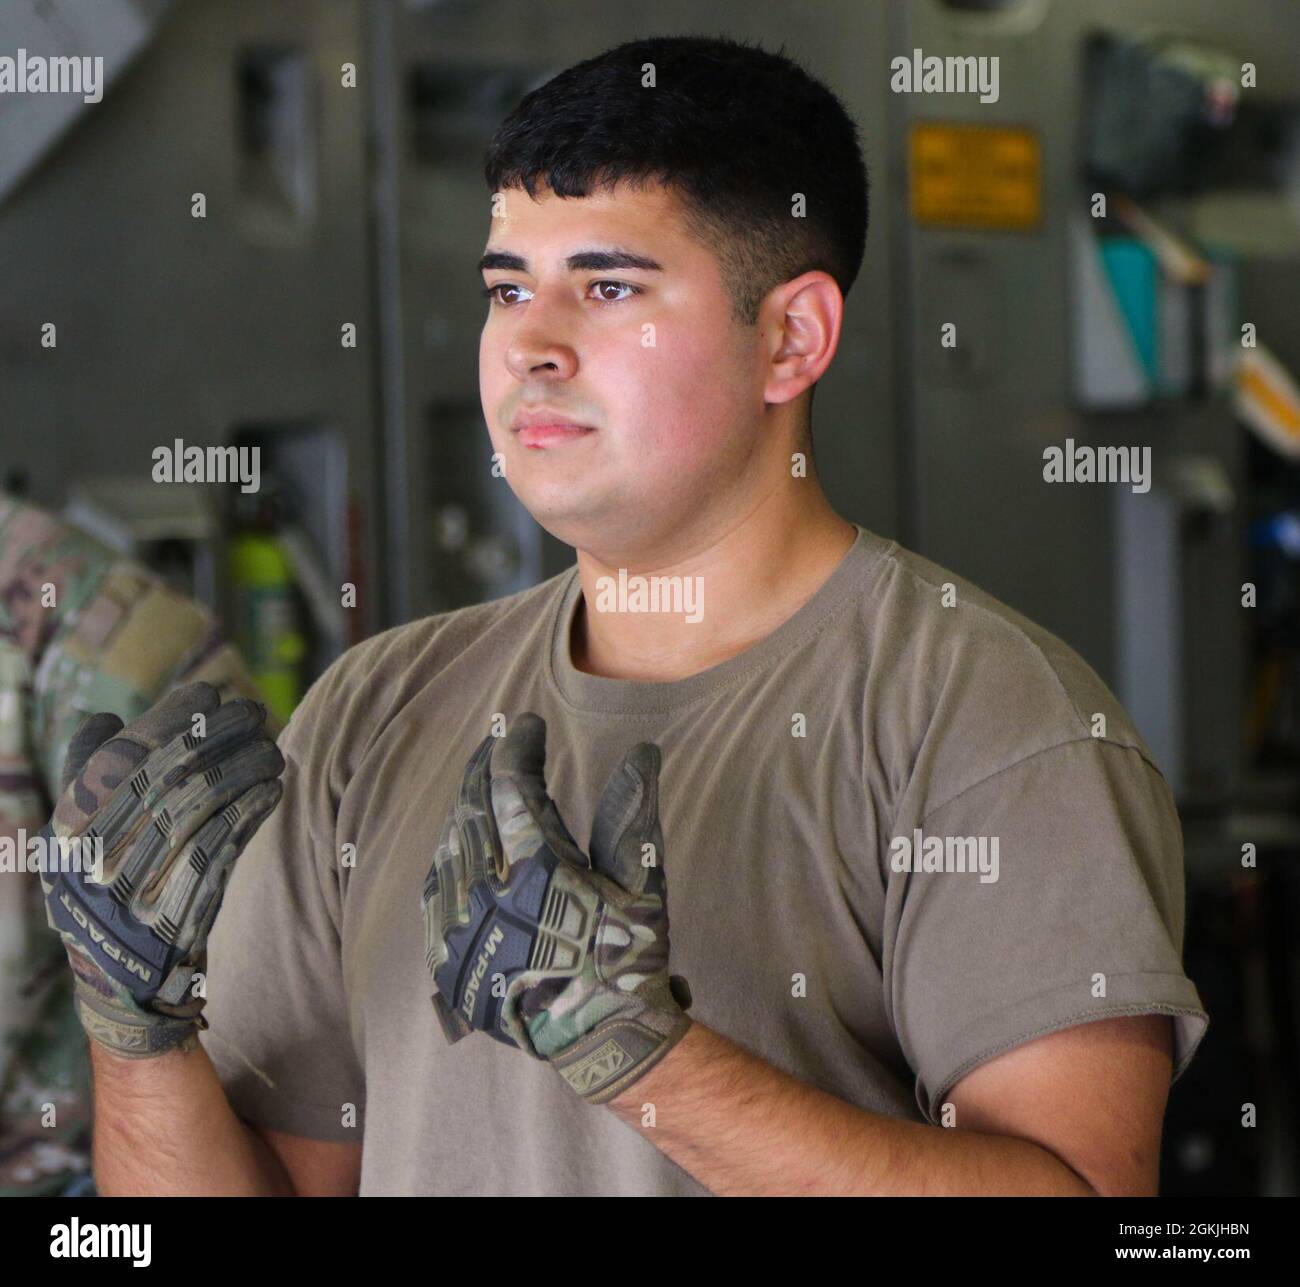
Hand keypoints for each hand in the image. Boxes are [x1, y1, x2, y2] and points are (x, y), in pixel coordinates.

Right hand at [39, 682, 283, 1057]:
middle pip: (169, 774)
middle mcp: (98, 856)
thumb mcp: (73, 840)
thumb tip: (103, 719)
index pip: (123, 756)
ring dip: (244, 768)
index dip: (170, 716)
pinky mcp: (181, 912)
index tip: (210, 691)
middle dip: (219, 733)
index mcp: (69, 829)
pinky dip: (250, 811)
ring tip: (271, 749)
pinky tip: (271, 788)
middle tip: (254, 711)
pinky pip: (223, 847)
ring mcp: (138, 886)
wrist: (118, 982)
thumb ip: (82, 781)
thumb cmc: (103, 890)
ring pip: (202, 806)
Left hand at [422, 712, 691, 1103]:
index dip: (516, 748)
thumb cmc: (623, 956)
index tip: (526, 726)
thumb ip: (631, 813)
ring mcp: (460, 927)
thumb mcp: (639, 883)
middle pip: (471, 809)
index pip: (511, 787)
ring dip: (465, 808)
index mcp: (537, 871)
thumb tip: (642, 752)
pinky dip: (449, 854)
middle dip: (483, 768)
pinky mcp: (446, 955)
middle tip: (497, 744)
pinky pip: (435, 889)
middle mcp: (487, 894)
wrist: (597, 1036)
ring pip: (449, 845)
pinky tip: (462, 841)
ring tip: (481, 785)